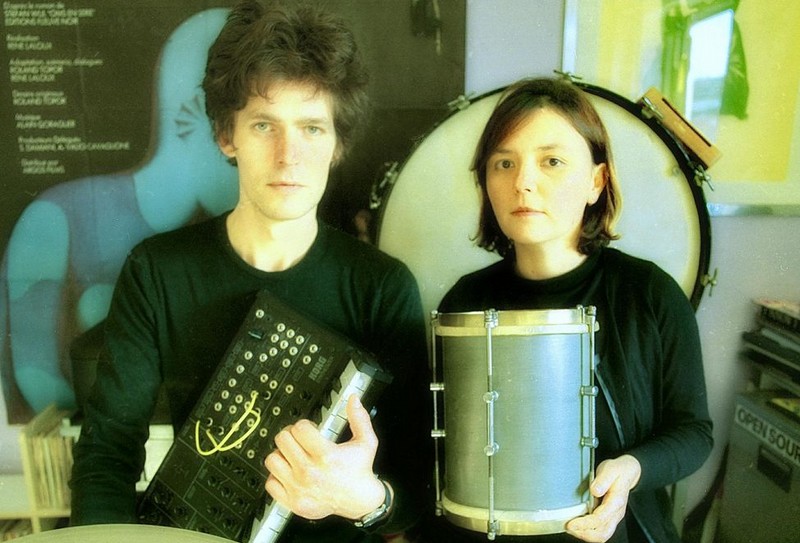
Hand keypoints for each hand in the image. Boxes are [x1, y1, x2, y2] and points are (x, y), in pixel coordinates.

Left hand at [264, 395, 384, 520]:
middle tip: (299, 440)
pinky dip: (277, 476)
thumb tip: (353, 399)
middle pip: (282, 440)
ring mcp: (299, 488)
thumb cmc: (360, 470)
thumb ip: (359, 418)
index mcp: (326, 456)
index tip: (310, 430)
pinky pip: (270, 482)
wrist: (359, 501)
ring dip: (282, 454)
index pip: (299, 428)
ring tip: (293, 456)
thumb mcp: (366, 442)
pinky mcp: (292, 501)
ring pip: (272, 459)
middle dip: (291, 435)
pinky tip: (290, 473)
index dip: (304, 425)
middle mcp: (310, 472)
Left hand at [565, 454, 640, 541]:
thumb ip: (603, 479)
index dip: (584, 524)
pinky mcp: (609, 517)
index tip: (571, 524)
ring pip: (602, 535)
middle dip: (584, 534)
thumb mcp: (610, 469)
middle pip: (602, 533)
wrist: (627, 472)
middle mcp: (616, 512)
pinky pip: (600, 531)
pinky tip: (578, 525)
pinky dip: (588, 532)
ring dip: (585, 535)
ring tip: (571, 529)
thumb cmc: (617, 470)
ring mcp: (613, 516)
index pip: (600, 519)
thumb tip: (595, 490)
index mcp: (616, 501)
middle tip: (569, 528)